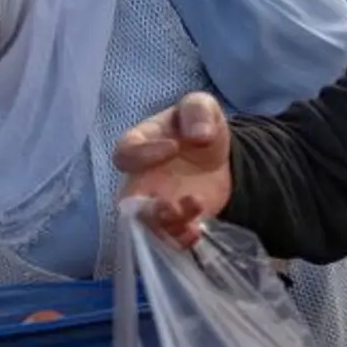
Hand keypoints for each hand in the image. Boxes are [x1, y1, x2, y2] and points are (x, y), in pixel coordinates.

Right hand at [113, 93, 234, 246]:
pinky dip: (179, 239)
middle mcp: (140, 179)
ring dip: (168, 224)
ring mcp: (155, 204)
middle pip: (127, 201)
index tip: (174, 147)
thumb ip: (197, 111)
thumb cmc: (198, 127)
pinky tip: (198, 232)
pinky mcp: (174, 222)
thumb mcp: (201, 106)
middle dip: (147, 208)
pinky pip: (168, 238)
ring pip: (147, 225)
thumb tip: (199, 135)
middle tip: (172, 204)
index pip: (125, 153)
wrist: (220, 158)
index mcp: (139, 145)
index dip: (144, 154)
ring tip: (196, 208)